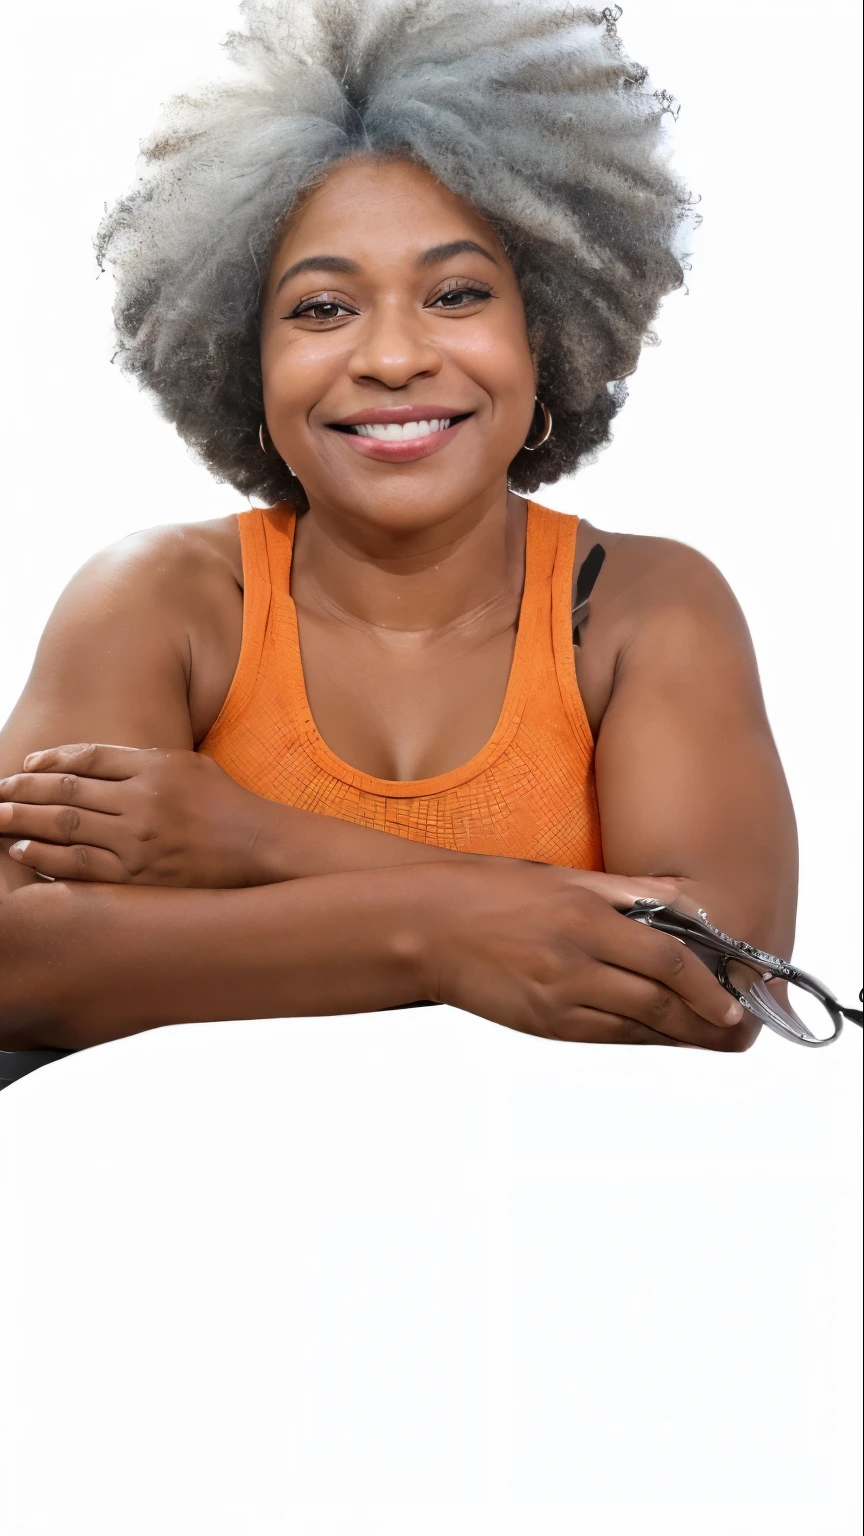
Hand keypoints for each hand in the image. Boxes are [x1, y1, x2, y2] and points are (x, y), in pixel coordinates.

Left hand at [0, 743, 286, 887]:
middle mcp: (141, 802)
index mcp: (153, 768)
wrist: (258, 848)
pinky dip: (46, 860)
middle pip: (67, 791)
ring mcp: (138, 842)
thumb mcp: (188, 764)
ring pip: (66, 827)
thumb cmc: (226, 804)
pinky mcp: (138, 877)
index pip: (88, 758)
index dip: (51, 760)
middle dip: (24, 791)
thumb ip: (142, 760)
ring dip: (24, 822)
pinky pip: (81, 867)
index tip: (25, 765)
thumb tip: (94, 762)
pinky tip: (22, 853)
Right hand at [416, 862, 758, 1050]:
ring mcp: (557, 999)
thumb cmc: (489, 892)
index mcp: (583, 917)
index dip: (707, 986)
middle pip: (659, 1002)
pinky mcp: (541, 1024)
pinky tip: (658, 1036)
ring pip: (635, 1027)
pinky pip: (604, 1036)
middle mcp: (574, 962)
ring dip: (678, 1036)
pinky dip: (638, 1038)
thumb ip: (626, 893)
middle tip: (736, 1029)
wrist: (424, 928)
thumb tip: (683, 904)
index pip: (667, 958)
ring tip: (709, 1037)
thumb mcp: (560, 877)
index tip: (734, 1000)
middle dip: (704, 1020)